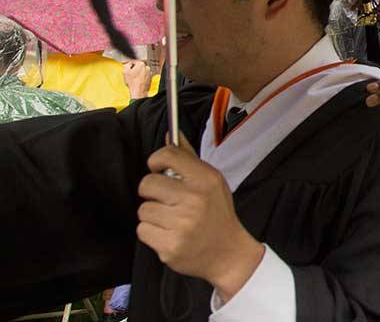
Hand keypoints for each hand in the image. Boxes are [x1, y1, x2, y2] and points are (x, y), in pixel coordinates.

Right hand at [122, 60, 151, 98]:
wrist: (138, 91)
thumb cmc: (133, 83)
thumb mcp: (125, 71)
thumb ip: (126, 64)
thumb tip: (128, 64)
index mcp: (141, 64)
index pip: (133, 61)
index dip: (128, 63)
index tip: (125, 65)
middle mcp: (147, 67)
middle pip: (138, 65)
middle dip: (133, 68)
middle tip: (129, 72)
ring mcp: (149, 73)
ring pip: (141, 70)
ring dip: (137, 72)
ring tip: (132, 78)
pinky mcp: (150, 78)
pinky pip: (144, 75)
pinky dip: (140, 77)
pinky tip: (136, 80)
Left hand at [137, 134, 263, 303]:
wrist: (228, 253)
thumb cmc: (217, 213)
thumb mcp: (211, 182)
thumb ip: (188, 159)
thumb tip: (170, 134)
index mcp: (205, 179)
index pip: (167, 155)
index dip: (156, 161)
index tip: (159, 169)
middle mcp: (194, 199)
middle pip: (147, 184)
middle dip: (152, 192)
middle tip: (166, 199)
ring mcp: (181, 224)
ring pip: (143, 210)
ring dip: (152, 215)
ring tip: (171, 219)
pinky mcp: (170, 246)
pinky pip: (142, 230)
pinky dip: (152, 233)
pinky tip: (169, 233)